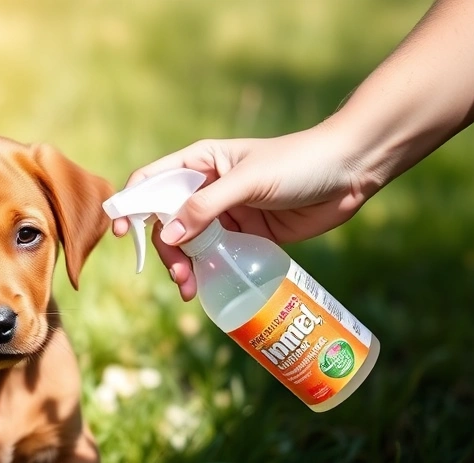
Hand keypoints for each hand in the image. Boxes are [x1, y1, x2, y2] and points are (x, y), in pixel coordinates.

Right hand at [113, 123, 377, 300]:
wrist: (351, 170)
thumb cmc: (298, 163)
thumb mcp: (248, 181)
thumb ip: (206, 207)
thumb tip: (168, 237)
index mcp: (200, 162)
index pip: (150, 182)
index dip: (131, 206)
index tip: (123, 234)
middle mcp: (206, 188)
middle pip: (165, 222)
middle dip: (165, 250)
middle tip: (178, 274)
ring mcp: (226, 214)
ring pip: (188, 244)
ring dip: (182, 266)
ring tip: (190, 289)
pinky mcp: (246, 236)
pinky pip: (215, 257)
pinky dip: (206, 274)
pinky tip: (206, 289)